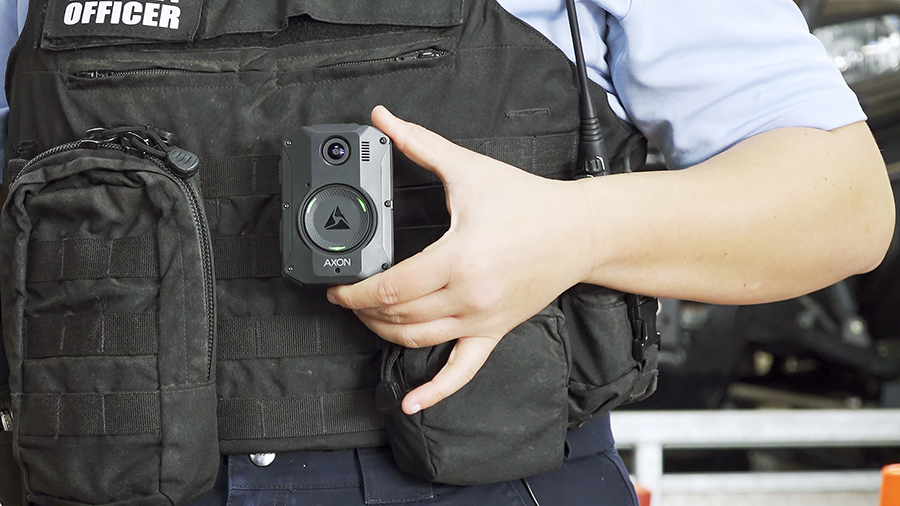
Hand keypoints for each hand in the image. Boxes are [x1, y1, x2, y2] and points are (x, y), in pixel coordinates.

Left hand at [327, 106, 593, 413]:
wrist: (579, 230)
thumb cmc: (528, 203)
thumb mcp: (468, 170)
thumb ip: (420, 145)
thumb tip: (383, 119)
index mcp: (457, 259)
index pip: (389, 288)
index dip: (354, 293)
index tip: (337, 289)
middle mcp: (468, 297)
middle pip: (397, 317)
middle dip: (364, 311)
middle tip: (348, 299)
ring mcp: (481, 320)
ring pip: (418, 342)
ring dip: (385, 335)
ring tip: (370, 320)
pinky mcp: (494, 331)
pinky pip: (462, 371)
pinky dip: (435, 390)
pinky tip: (411, 404)